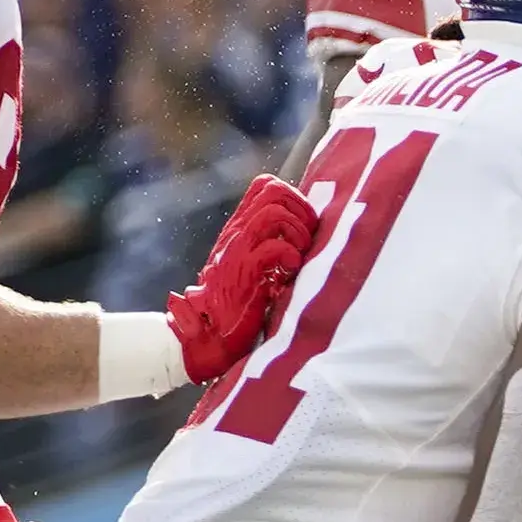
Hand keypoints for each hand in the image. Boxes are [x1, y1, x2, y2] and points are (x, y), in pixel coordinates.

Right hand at [167, 176, 319, 381]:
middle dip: (301, 210)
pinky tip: (288, 275)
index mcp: (240, 228)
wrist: (214, 335)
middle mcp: (236, 233)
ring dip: (297, 233)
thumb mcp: (254, 262)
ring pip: (274, 214)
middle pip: (273, 190)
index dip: (294, 196)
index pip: (265, 185)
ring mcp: (237, 251)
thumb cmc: (242, 302)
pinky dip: (290, 258)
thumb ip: (270, 240)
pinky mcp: (243, 273)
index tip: (305, 223)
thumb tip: (308, 225)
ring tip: (297, 257)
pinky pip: (274, 248)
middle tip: (306, 238)